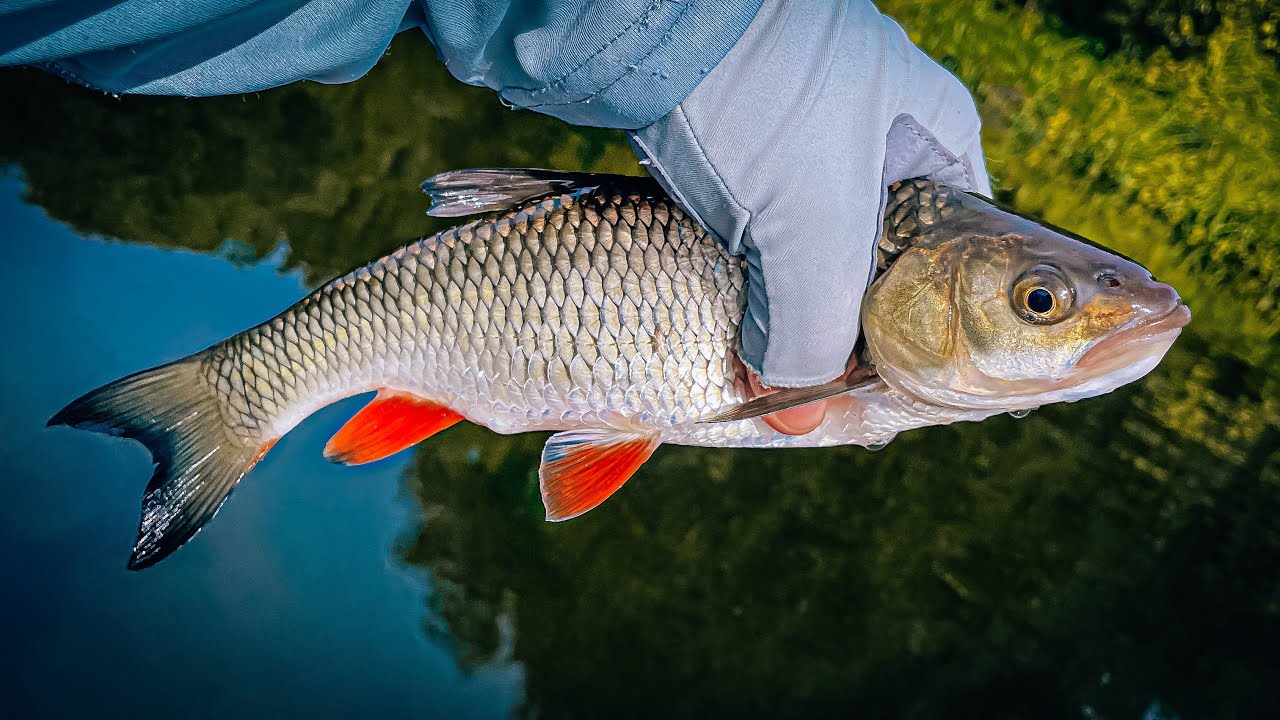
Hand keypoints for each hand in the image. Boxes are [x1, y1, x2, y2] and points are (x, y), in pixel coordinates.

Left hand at [630, 0, 990, 434]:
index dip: (938, 334)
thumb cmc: (759, 104)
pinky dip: (736, 287)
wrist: (643, 21)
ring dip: (784, 318)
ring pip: (806, 260)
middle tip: (824, 397)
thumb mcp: (815, 232)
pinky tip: (720, 323)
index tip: (898, 389)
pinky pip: (747, 241)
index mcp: (930, 143)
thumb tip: (805, 410)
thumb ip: (822, 334)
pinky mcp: (731, 150)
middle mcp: (873, 140)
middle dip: (849, 340)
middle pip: (879, 270)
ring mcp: (798, 142)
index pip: (961, 260)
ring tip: (760, 371)